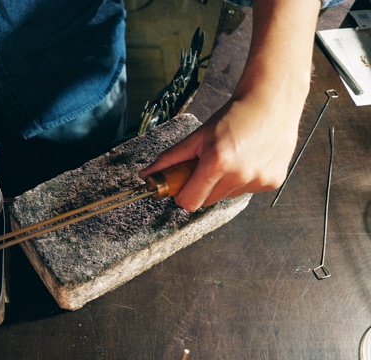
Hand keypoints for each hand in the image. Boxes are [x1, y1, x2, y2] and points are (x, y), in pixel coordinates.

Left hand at [139, 92, 301, 211]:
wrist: (271, 102)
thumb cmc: (232, 116)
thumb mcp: (197, 136)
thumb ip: (170, 159)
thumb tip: (145, 175)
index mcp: (217, 163)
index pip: (189, 202)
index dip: (182, 193)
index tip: (183, 182)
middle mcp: (240, 175)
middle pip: (207, 201)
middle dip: (202, 186)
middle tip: (207, 164)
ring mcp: (258, 180)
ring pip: (227, 196)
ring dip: (223, 183)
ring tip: (231, 158)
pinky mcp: (273, 182)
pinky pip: (246, 191)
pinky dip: (242, 180)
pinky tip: (248, 160)